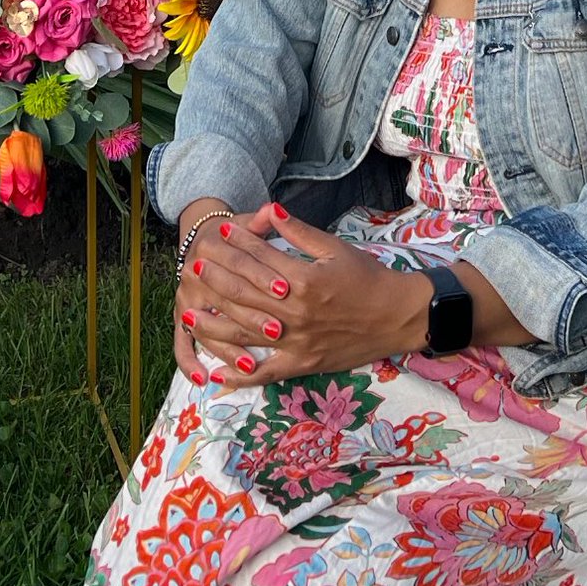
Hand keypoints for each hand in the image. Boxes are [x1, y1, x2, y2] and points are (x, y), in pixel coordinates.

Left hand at [174, 202, 430, 388]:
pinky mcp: (302, 364)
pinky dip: (240, 375)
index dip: (238, 243)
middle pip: (244, 293)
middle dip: (216, 278)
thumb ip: (299, 232)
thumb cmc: (368, 278)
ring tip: (188, 313)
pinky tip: (216, 372)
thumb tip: (270, 209)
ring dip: (213, 323)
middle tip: (194, 265)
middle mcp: (294, 313)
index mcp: (303, 280)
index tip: (220, 232)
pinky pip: (265, 373)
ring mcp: (296, 342)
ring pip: (244, 332)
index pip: (260, 259)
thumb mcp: (336, 248)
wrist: (397, 316)